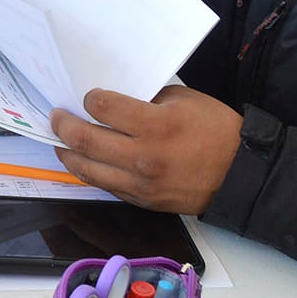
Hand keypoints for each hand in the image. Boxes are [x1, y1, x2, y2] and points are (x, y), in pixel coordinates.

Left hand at [50, 86, 243, 213]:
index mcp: (156, 126)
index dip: (90, 98)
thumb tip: (114, 100)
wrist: (240, 174)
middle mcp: (143, 157)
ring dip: (66, 152)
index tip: (89, 96)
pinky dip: (88, 171)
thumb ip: (146, 99)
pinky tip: (82, 160)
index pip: (103, 108)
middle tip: (56, 116)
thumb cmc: (216, 131)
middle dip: (63, 125)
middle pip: (85, 139)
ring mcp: (140, 184)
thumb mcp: (184, 100)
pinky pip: (104, 185)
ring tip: (59, 140)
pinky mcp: (141, 201)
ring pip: (87, 169)